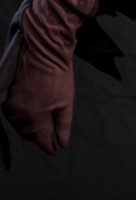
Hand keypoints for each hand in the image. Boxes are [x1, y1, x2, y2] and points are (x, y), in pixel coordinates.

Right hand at [2, 19, 73, 153]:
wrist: (42, 49)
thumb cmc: (57, 74)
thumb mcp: (65, 101)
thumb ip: (63, 125)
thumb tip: (62, 144)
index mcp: (34, 120)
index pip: (40, 141)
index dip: (48, 147)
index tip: (54, 150)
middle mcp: (18, 116)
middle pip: (28, 133)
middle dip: (38, 136)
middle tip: (48, 136)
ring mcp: (9, 106)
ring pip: (18, 124)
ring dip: (28, 126)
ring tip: (40, 123)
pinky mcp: (4, 95)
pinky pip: (11, 113)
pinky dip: (21, 115)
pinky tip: (29, 111)